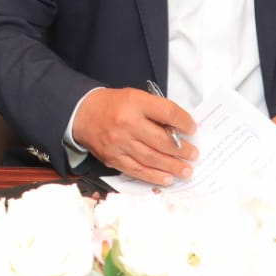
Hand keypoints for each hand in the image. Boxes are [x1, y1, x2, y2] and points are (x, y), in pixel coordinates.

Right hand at [72, 87, 197, 184]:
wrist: (82, 113)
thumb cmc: (112, 105)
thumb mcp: (135, 97)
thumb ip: (155, 111)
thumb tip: (179, 130)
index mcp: (134, 103)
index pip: (166, 112)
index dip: (184, 122)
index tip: (193, 129)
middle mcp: (127, 123)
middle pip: (161, 140)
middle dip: (182, 150)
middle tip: (194, 155)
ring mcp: (119, 143)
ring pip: (151, 158)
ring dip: (172, 166)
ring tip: (186, 171)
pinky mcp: (113, 158)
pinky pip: (137, 170)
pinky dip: (154, 176)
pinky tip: (167, 178)